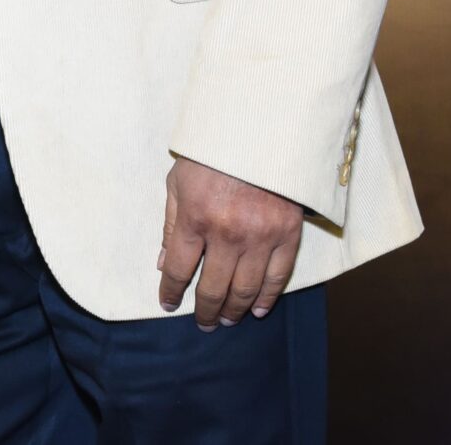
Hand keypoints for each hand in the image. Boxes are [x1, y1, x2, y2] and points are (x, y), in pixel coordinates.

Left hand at [158, 156, 304, 328]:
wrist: (260, 128)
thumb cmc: (211, 153)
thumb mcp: (178, 181)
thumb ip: (170, 223)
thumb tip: (162, 262)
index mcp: (195, 218)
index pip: (178, 269)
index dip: (171, 291)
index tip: (167, 304)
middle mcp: (227, 233)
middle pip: (213, 287)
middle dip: (205, 310)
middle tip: (204, 323)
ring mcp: (261, 237)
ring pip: (246, 289)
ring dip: (234, 309)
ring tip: (226, 319)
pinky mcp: (288, 234)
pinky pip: (278, 277)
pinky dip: (267, 297)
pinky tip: (257, 309)